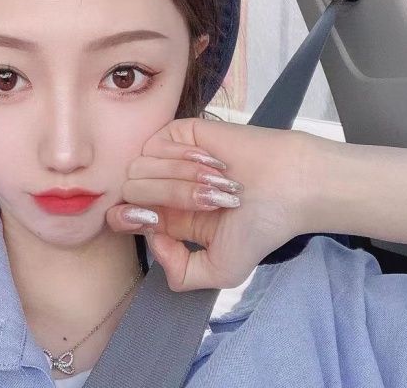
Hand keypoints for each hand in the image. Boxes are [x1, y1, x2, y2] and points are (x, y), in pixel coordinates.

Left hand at [105, 117, 314, 290]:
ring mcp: (167, 158)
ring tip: (217, 183)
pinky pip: (155, 145)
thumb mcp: (221, 271)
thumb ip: (180, 274)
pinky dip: (184, 158)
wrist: (286, 185)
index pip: (120, 216)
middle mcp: (161, 188)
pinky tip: (213, 162)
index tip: (155, 221)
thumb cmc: (259, 227)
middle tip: (209, 202)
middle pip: (130, 191)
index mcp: (166, 219)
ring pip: (141, 168)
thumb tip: (151, 239)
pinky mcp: (177, 133)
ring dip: (181, 180)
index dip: (128, 219)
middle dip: (169, 198)